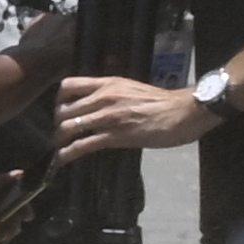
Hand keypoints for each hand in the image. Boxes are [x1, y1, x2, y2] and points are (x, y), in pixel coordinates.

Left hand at [64, 70, 206, 157]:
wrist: (184, 111)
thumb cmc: (161, 101)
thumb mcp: (130, 88)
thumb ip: (110, 93)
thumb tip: (94, 103)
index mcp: (107, 84)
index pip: (68, 86)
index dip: (59, 99)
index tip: (61, 109)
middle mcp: (103, 98)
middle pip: (63, 110)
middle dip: (58, 123)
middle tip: (61, 132)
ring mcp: (108, 118)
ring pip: (68, 127)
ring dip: (60, 139)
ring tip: (61, 146)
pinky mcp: (115, 136)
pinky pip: (83, 145)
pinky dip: (68, 153)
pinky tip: (63, 159)